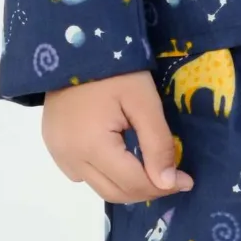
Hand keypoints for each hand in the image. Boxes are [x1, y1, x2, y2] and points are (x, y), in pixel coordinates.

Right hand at [42, 70, 192, 204]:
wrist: (75, 48)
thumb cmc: (115, 70)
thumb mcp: (144, 102)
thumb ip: (157, 143)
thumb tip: (168, 183)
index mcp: (91, 146)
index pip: (132, 184)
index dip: (163, 186)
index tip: (187, 181)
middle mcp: (69, 157)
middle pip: (114, 192)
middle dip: (147, 190)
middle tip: (172, 177)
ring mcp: (58, 154)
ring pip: (98, 187)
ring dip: (126, 185)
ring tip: (149, 168)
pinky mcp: (53, 147)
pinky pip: (83, 174)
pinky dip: (106, 174)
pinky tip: (121, 157)